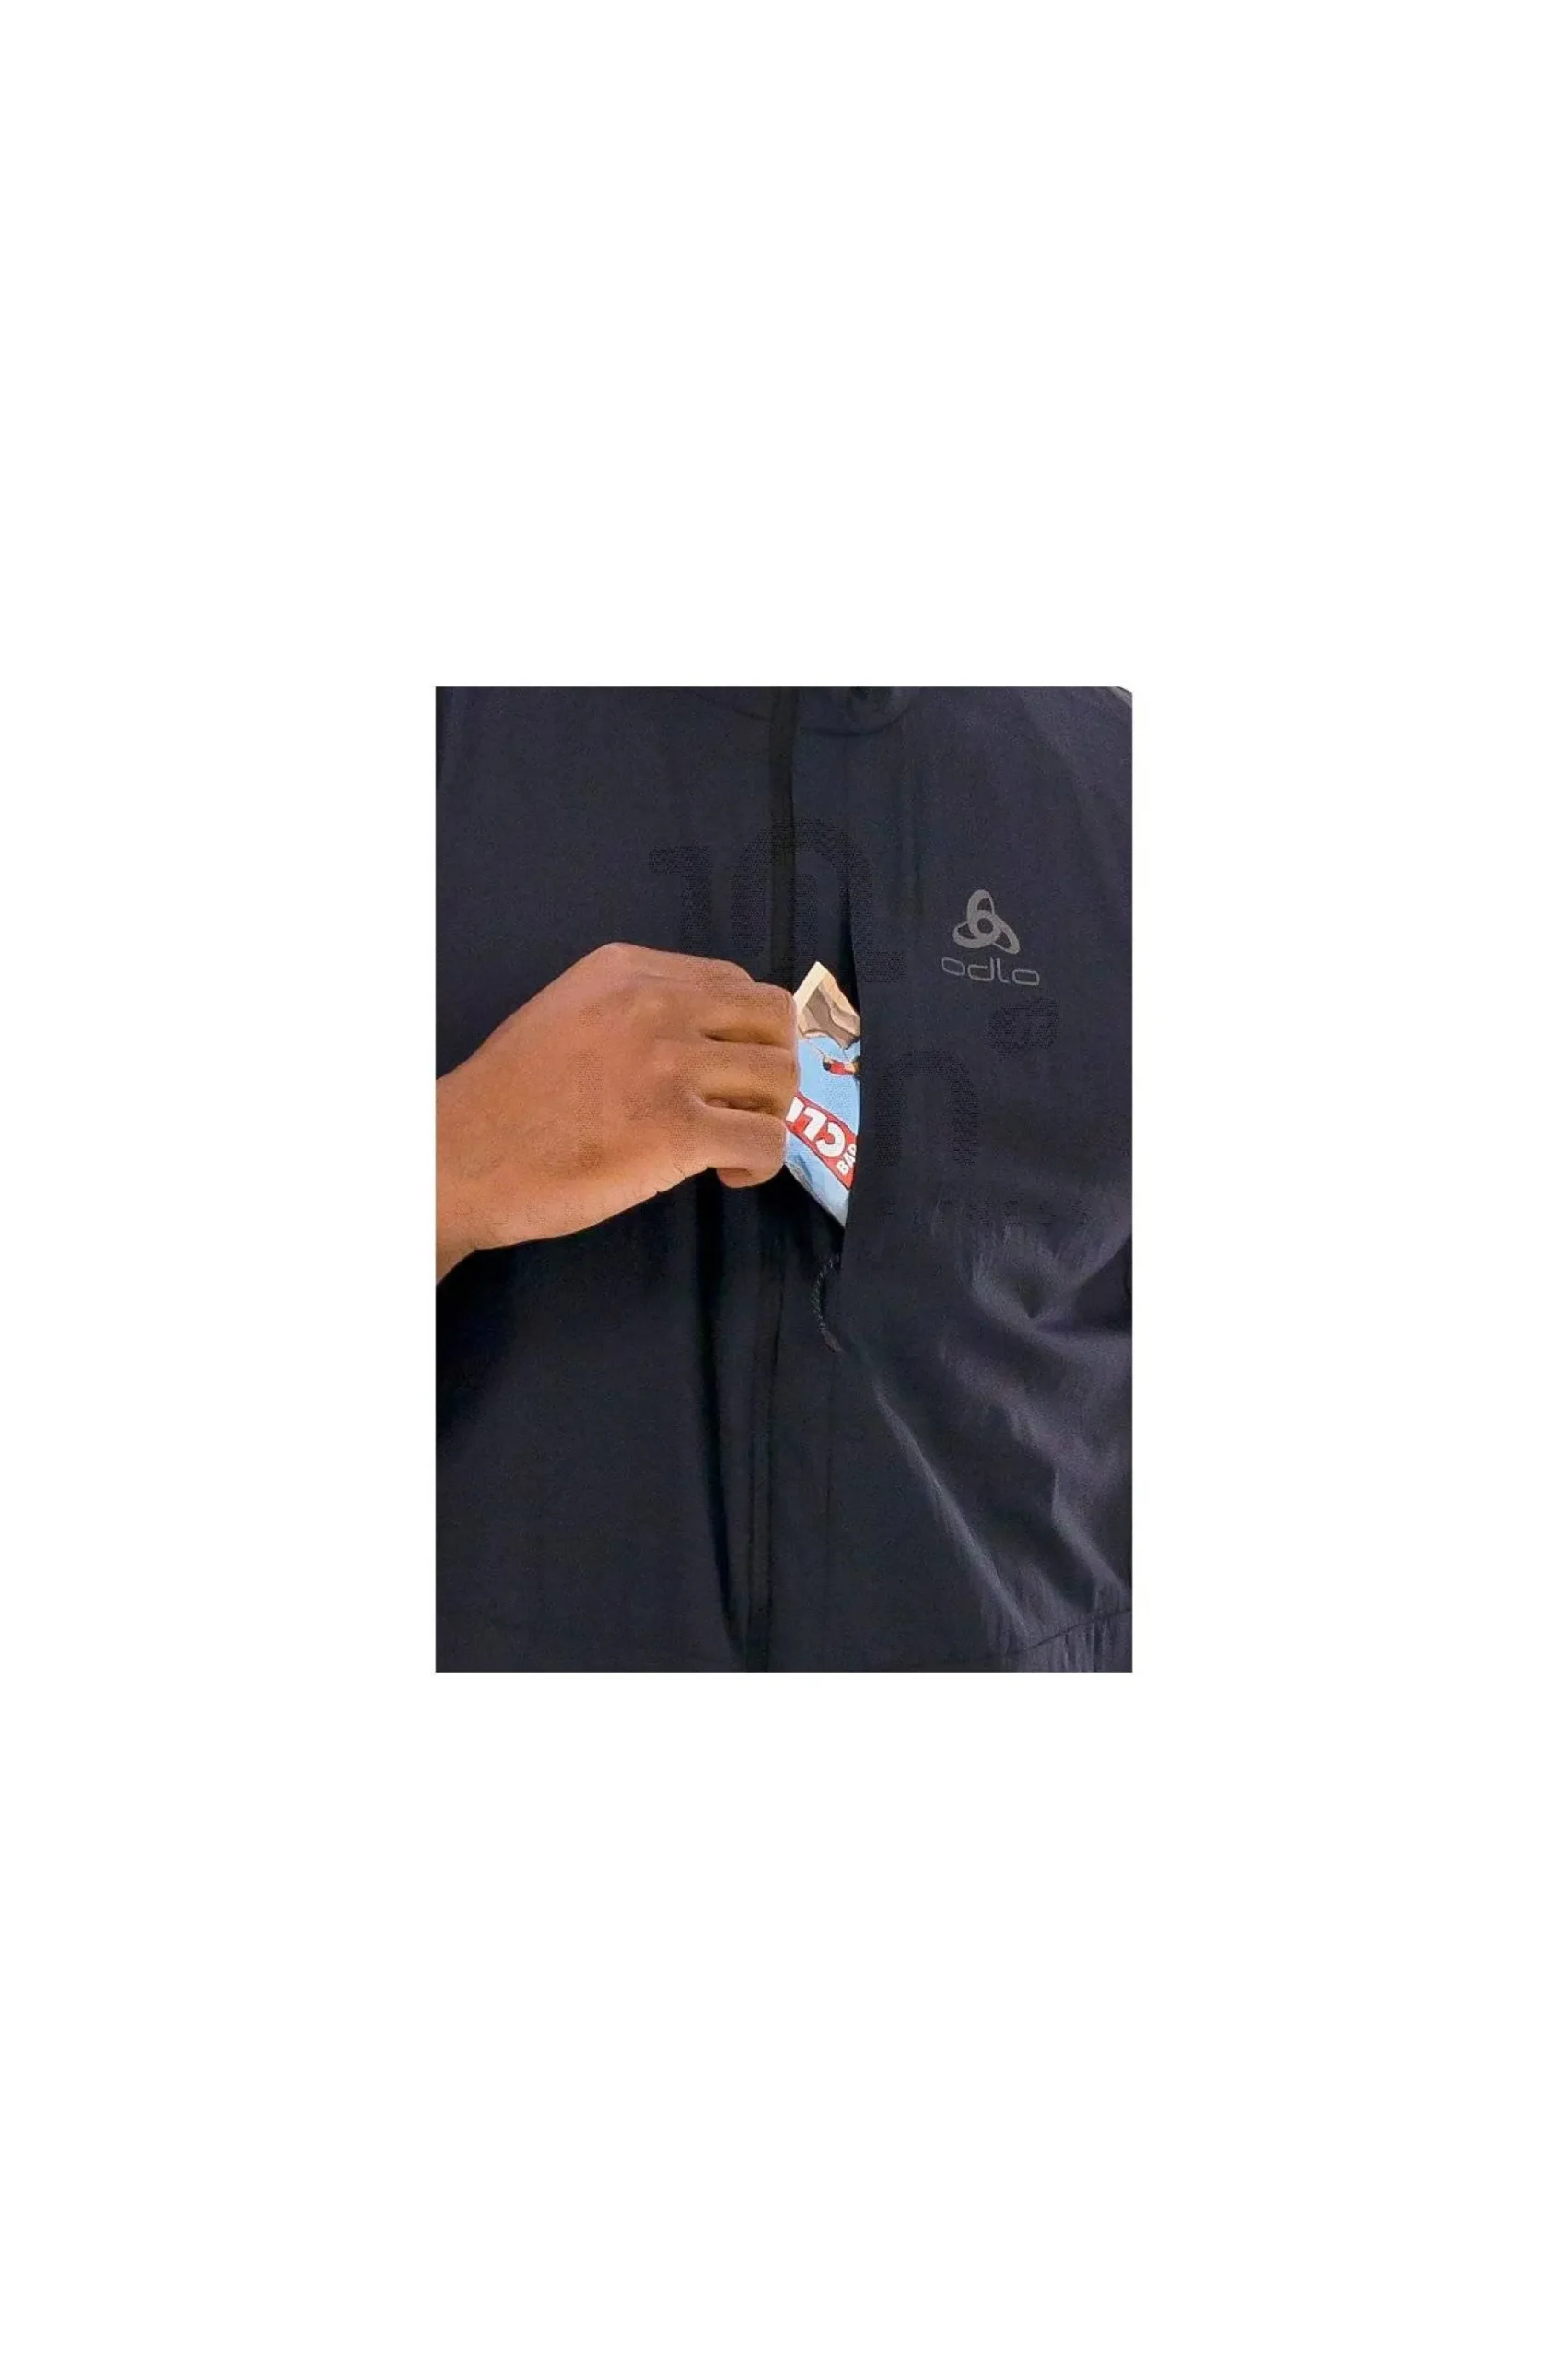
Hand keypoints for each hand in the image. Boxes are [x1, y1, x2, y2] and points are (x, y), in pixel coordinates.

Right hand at [437, 942, 797, 1277]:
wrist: (461, 1156)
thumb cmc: (505, 1099)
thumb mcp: (566, 1014)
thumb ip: (633, 1012)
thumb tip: (696, 1042)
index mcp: (629, 971)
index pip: (735, 983)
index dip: (743, 1033)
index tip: (721, 1071)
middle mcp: (658, 1004)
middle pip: (774, 1019)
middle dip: (770, 1066)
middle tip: (740, 1106)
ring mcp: (670, 1065)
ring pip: (781, 1079)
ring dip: (767, 1116)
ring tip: (729, 1144)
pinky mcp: (679, 1130)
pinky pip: (767, 1141)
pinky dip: (761, 1164)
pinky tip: (726, 1174)